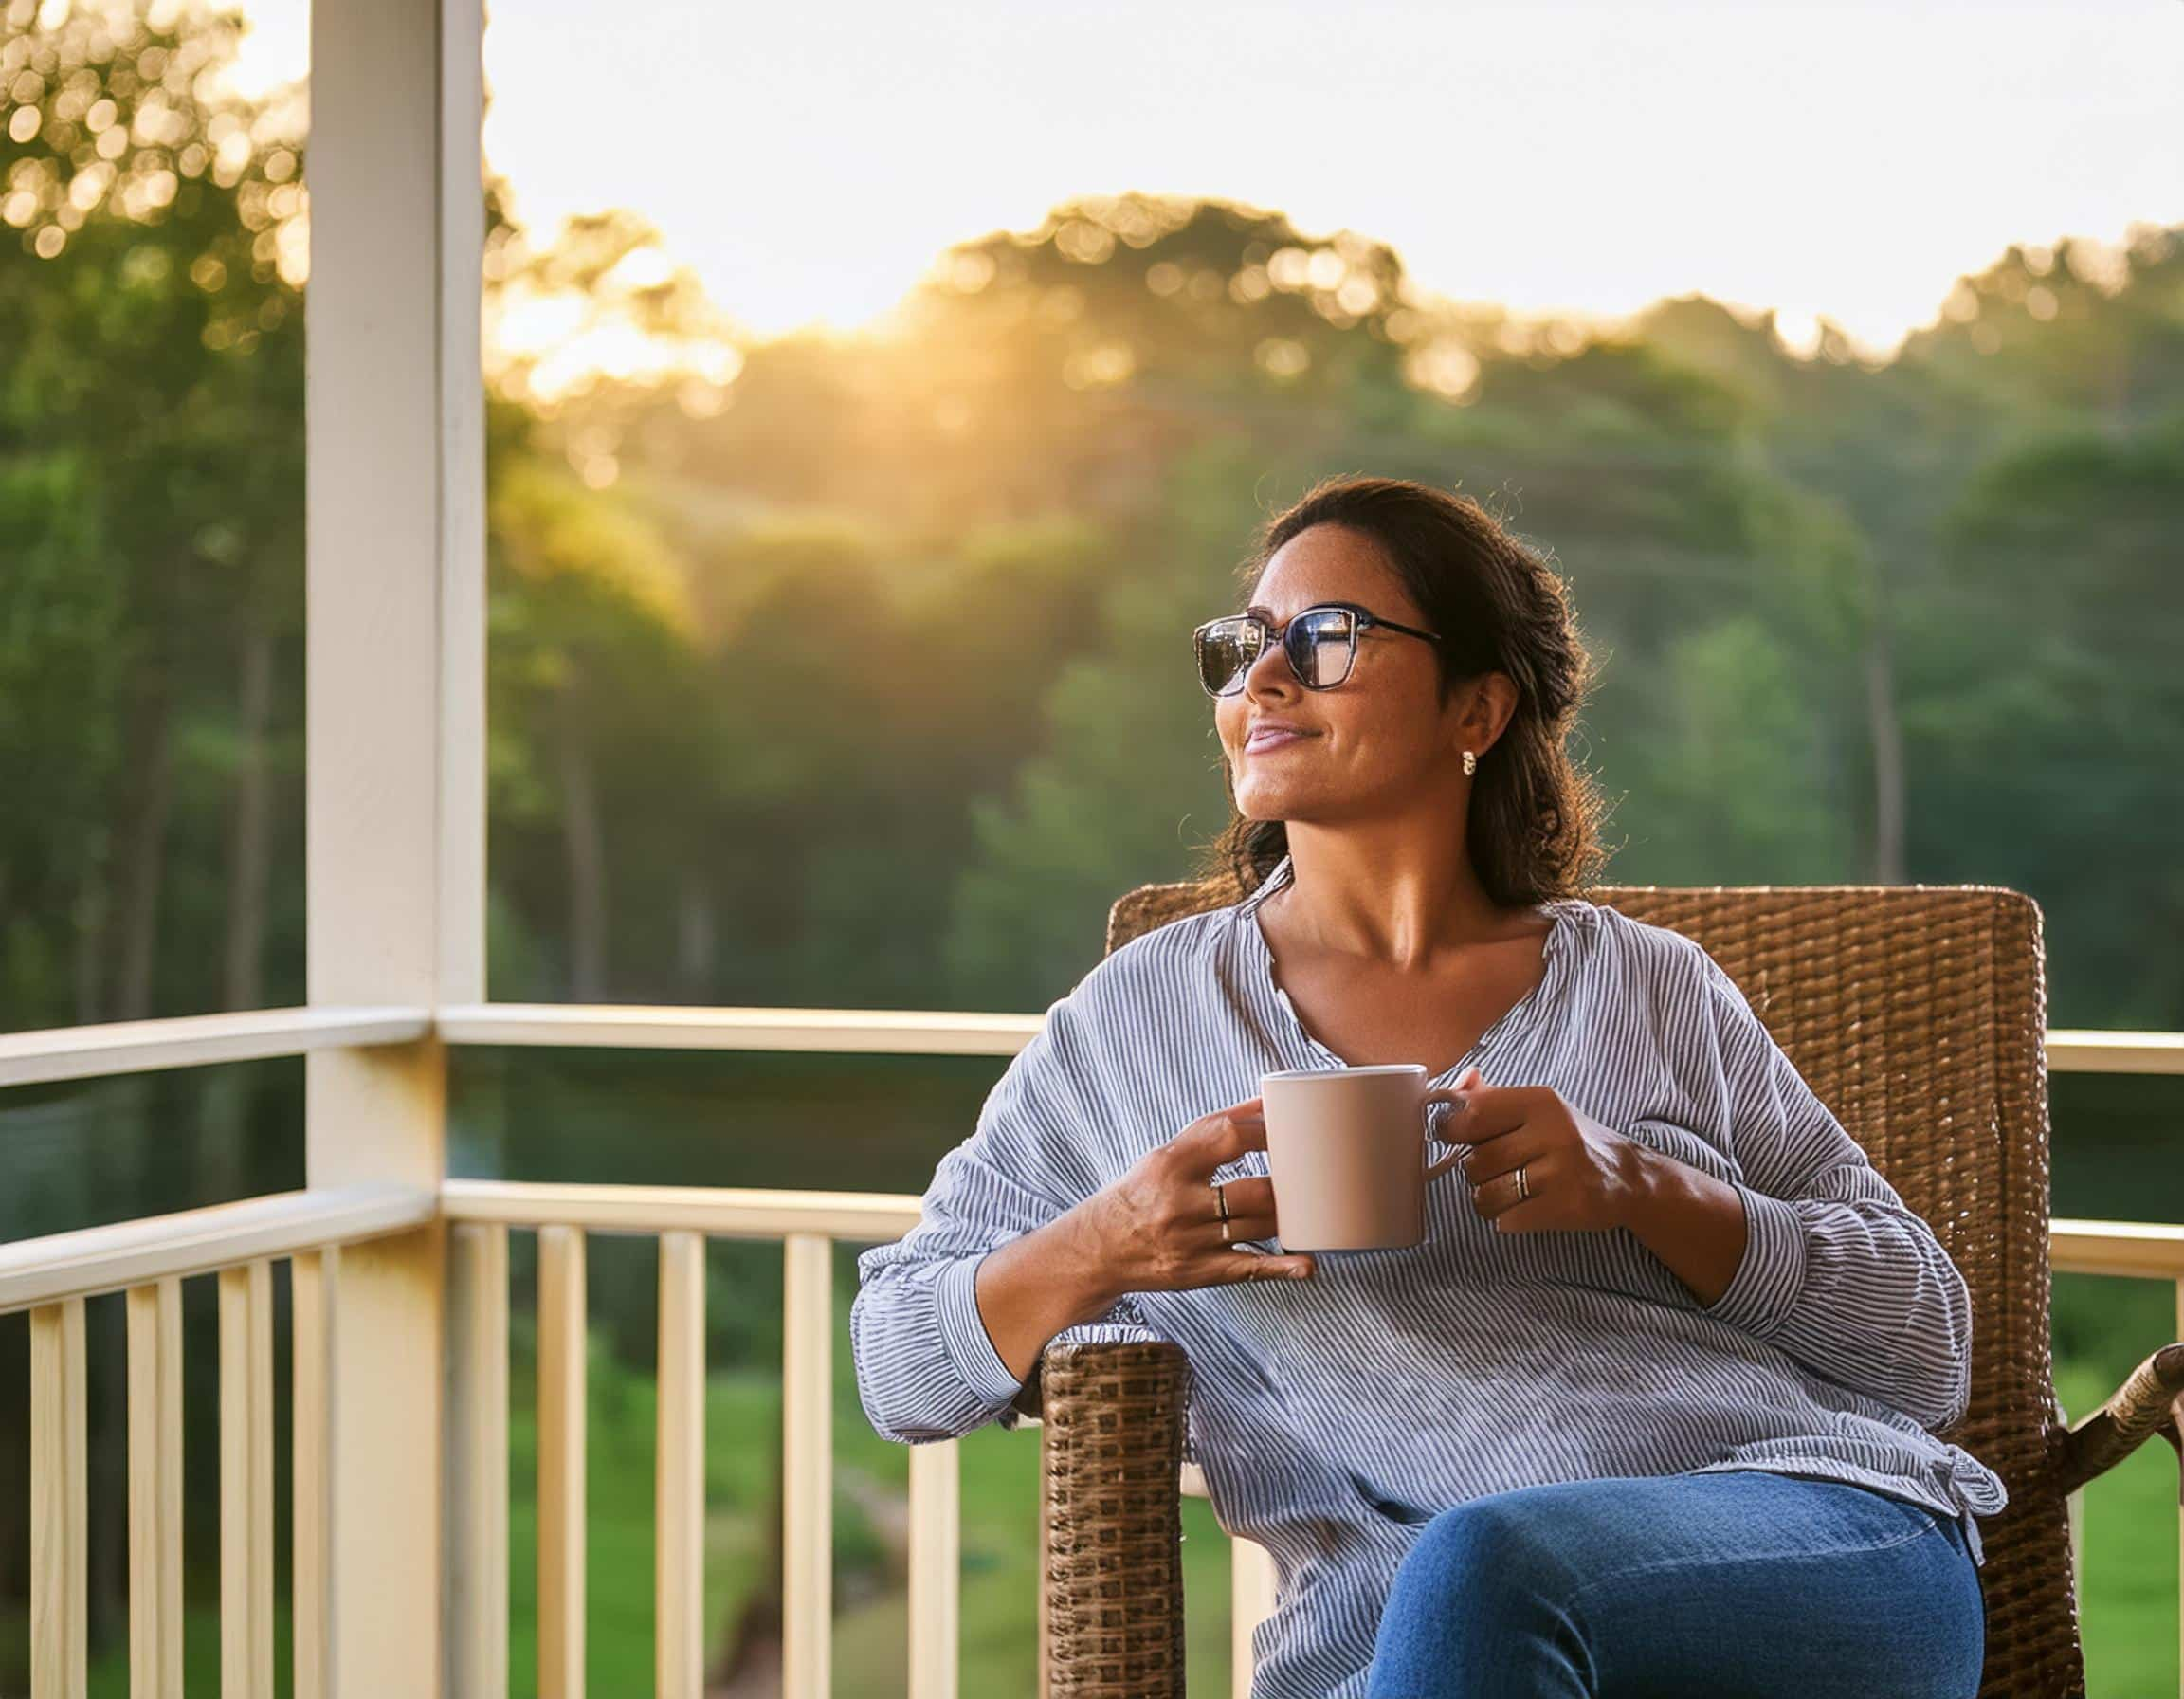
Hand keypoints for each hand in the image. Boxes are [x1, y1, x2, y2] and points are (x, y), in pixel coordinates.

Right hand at [1075, 1098, 1317, 1293]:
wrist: (1100, 1247)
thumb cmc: (1143, 1191)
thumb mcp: (1167, 1153)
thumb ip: (1215, 1129)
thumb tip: (1267, 1099)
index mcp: (1171, 1163)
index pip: (1231, 1136)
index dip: (1269, 1131)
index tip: (1292, 1129)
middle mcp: (1180, 1203)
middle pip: (1254, 1190)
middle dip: (1286, 1184)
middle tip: (1308, 1175)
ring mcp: (1192, 1241)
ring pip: (1260, 1227)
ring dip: (1288, 1217)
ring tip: (1304, 1206)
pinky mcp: (1201, 1272)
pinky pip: (1250, 1269)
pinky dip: (1283, 1268)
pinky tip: (1308, 1264)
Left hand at [1437, 1064, 1646, 1233]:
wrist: (1627, 1177)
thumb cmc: (1571, 1139)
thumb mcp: (1538, 1107)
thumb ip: (1491, 1097)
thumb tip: (1454, 1087)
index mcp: (1540, 1102)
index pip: (1472, 1114)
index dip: (1450, 1129)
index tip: (1453, 1137)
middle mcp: (1552, 1133)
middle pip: (1475, 1161)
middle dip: (1474, 1170)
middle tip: (1494, 1169)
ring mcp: (1561, 1172)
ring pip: (1486, 1195)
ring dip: (1486, 1198)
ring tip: (1507, 1191)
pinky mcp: (1567, 1207)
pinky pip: (1506, 1221)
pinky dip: (1506, 1219)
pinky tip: (1524, 1209)